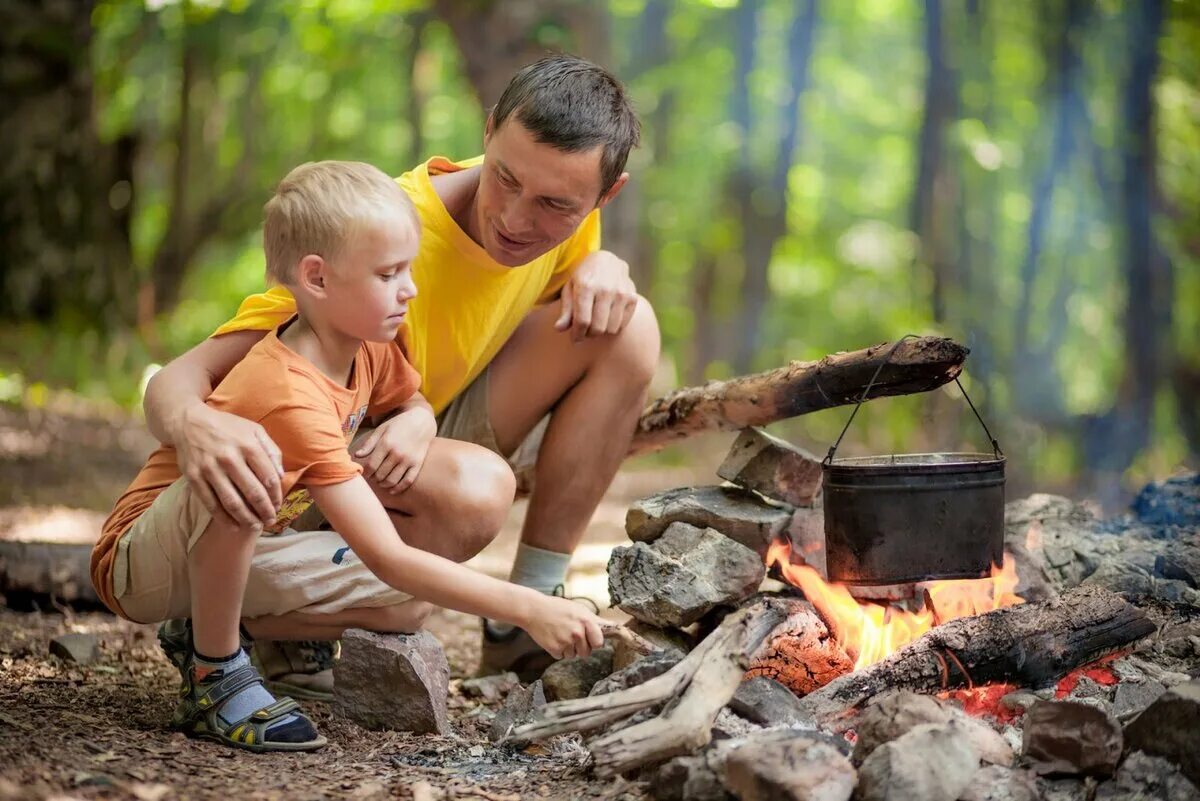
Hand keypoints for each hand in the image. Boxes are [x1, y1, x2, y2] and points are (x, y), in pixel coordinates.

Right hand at [175, 403, 282, 526]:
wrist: (189, 423)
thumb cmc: (227, 427)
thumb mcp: (255, 429)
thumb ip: (271, 450)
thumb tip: (281, 475)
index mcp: (248, 446)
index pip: (269, 478)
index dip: (276, 496)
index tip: (279, 505)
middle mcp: (229, 458)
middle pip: (253, 493)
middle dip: (265, 511)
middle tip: (271, 521)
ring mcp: (210, 469)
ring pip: (232, 502)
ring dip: (247, 519)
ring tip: (256, 527)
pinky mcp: (193, 478)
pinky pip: (210, 504)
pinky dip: (223, 518)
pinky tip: (234, 526)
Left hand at [354, 406, 436, 492]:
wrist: (422, 421)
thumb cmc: (399, 424)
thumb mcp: (382, 429)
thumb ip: (369, 444)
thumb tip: (356, 456)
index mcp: (386, 444)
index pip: (371, 466)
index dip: (366, 473)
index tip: (364, 473)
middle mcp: (397, 453)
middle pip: (380, 475)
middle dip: (374, 479)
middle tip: (372, 478)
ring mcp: (408, 460)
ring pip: (392, 480)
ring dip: (383, 485)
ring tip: (380, 482)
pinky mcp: (417, 464)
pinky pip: (407, 481)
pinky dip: (398, 488)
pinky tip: (392, 490)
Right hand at [522, 595, 605, 659]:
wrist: (533, 610)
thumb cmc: (558, 608)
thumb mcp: (579, 610)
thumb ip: (595, 621)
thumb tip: (617, 628)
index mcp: (586, 621)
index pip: (599, 642)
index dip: (594, 642)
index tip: (590, 640)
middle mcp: (577, 632)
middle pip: (586, 652)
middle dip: (580, 647)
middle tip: (570, 634)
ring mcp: (566, 642)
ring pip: (573, 655)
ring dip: (568, 648)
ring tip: (560, 633)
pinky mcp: (554, 649)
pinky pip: (561, 656)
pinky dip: (557, 650)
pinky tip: (552, 637)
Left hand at [554, 250, 638, 342]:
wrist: (608, 261)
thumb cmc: (584, 278)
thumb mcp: (570, 289)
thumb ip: (566, 311)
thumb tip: (559, 329)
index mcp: (586, 286)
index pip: (583, 321)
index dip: (577, 335)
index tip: (575, 339)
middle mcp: (606, 289)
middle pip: (597, 328)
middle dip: (588, 335)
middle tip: (584, 332)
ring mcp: (621, 294)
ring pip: (610, 329)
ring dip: (601, 331)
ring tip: (595, 323)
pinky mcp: (632, 298)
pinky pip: (622, 325)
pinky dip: (613, 326)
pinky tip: (607, 318)